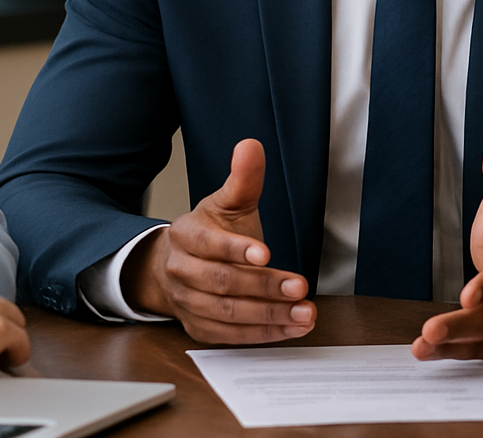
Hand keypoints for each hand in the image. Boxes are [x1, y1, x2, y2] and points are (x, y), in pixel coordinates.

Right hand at [126, 138, 315, 343]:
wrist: (178, 267)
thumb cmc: (210, 232)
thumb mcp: (227, 203)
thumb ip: (243, 179)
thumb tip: (251, 146)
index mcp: (186, 235)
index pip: (209, 244)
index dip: (236, 250)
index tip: (265, 253)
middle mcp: (182, 271)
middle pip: (221, 283)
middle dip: (264, 286)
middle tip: (299, 287)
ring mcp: (188, 303)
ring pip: (228, 313)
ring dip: (269, 315)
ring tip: (304, 312)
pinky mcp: (199, 328)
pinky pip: (231, 336)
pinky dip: (264, 334)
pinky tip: (292, 328)